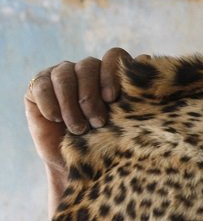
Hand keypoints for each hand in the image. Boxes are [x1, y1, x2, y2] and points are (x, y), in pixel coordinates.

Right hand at [24, 48, 132, 215]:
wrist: (77, 164)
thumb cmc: (107, 145)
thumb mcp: (126, 123)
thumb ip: (135, 94)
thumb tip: (145, 59)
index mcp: (111, 74)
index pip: (114, 56)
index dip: (111, 73)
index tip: (112, 98)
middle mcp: (87, 71)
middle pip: (88, 65)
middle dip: (91, 95)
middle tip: (98, 122)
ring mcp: (62, 76)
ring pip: (64, 73)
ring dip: (71, 103)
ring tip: (79, 128)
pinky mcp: (39, 87)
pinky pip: (41, 84)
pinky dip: (50, 102)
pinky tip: (56, 119)